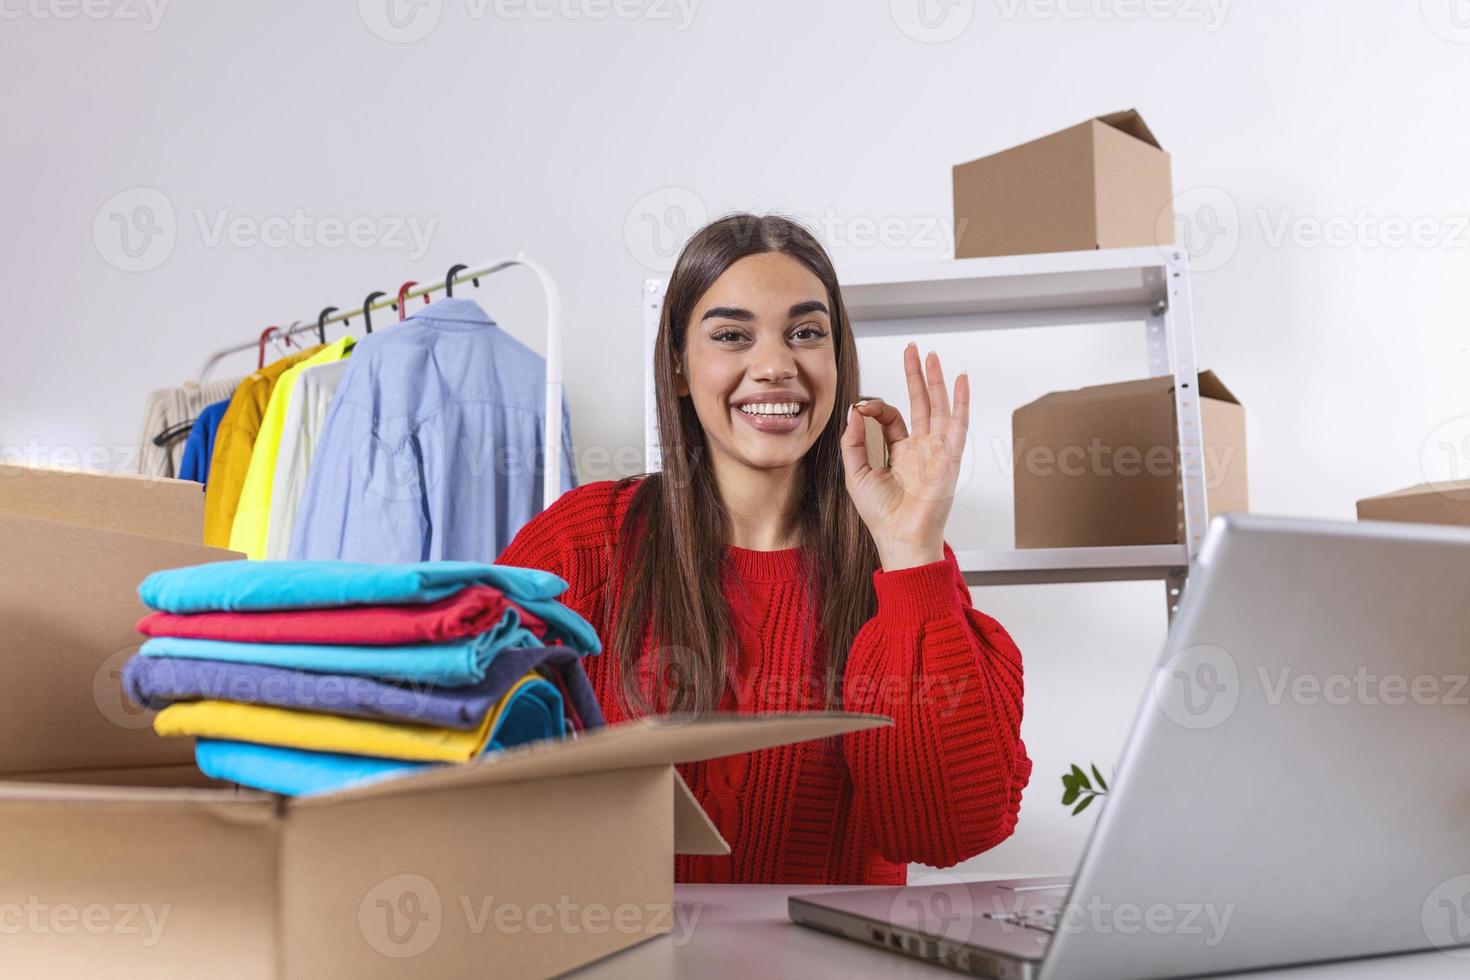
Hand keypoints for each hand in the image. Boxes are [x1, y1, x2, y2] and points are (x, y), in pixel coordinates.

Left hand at [840, 343, 967, 571]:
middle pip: (919, 402)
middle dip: (915, 375)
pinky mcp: (948, 456)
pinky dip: (961, 400)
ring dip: (935, 380)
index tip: (862, 408)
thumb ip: (853, 441)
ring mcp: (936, 450)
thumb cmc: (881, 514)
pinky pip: (957, 422)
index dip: (876, 408)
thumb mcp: (856, 473)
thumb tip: (854, 411)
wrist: (900, 536)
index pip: (892, 417)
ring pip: (937, 406)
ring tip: (930, 355)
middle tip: (912, 350)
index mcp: (898, 452)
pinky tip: (961, 379)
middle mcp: (920, 448)